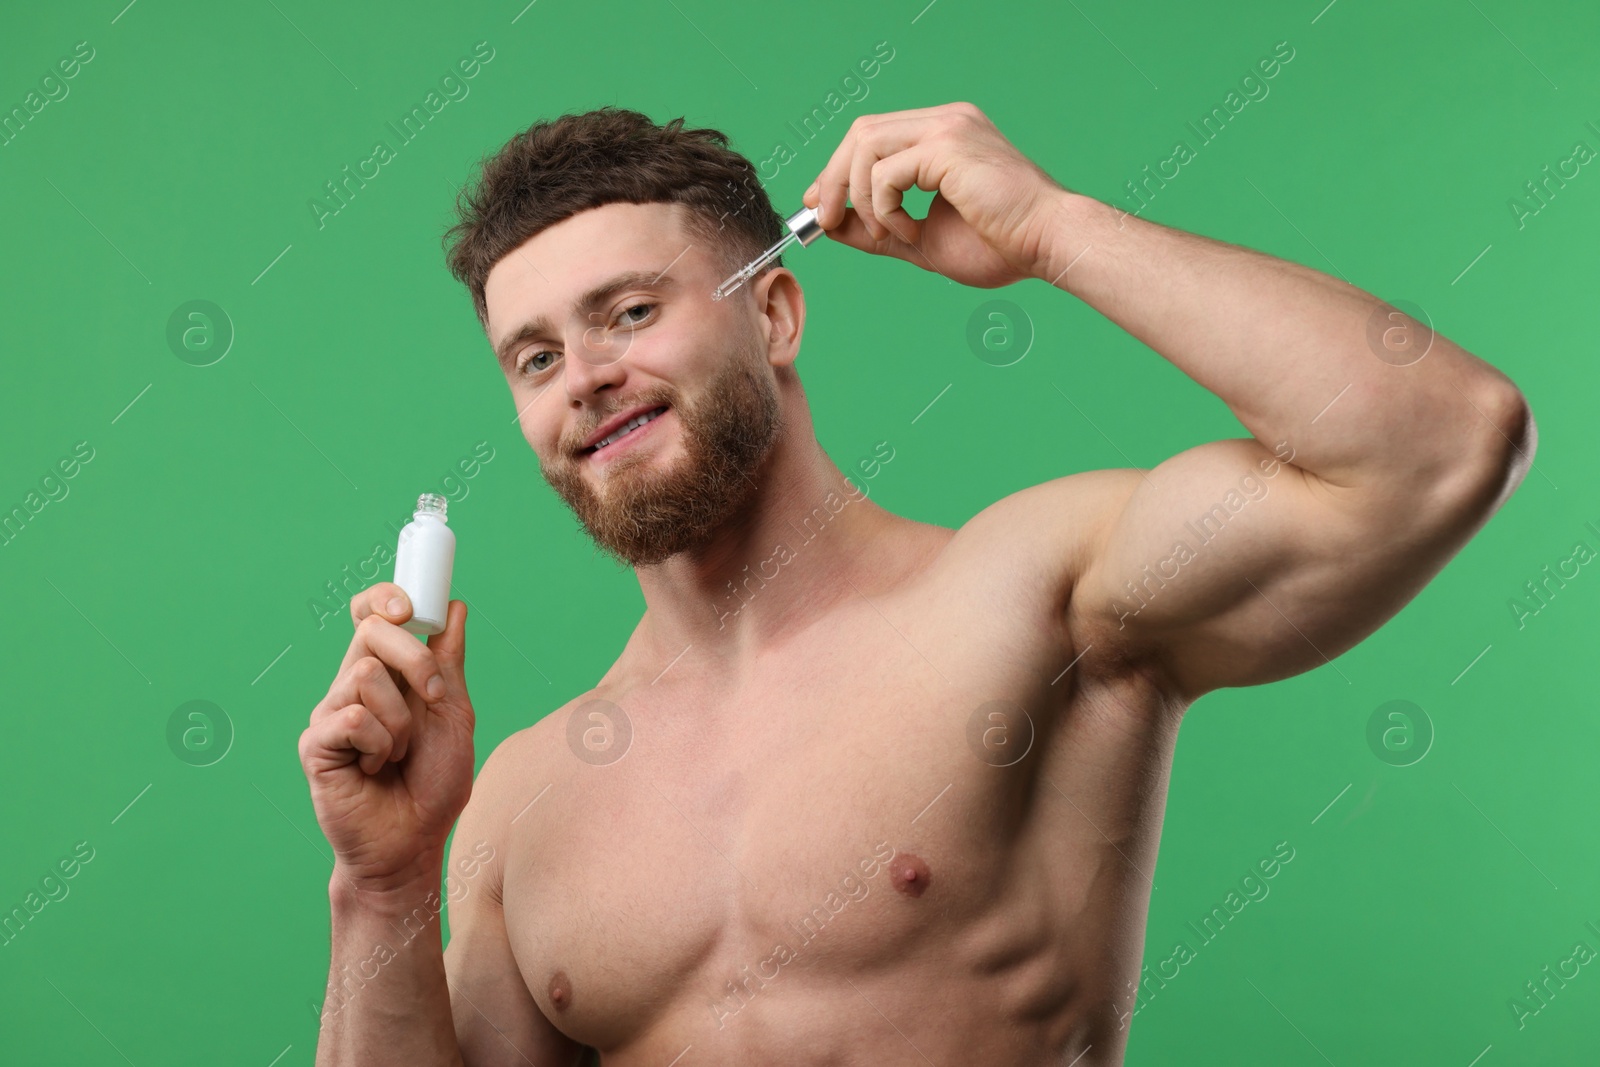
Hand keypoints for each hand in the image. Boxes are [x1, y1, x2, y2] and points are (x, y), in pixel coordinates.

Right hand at [299, 582, 474, 892]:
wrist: (412, 844)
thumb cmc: (433, 785)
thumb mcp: (454, 715)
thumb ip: (449, 663)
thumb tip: (455, 607)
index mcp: (385, 675)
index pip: (369, 615)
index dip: (384, 598)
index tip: (411, 608)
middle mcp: (352, 686)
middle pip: (369, 630)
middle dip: (414, 657)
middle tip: (432, 696)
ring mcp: (330, 714)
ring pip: (365, 674)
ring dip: (401, 719)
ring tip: (398, 754)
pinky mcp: (316, 744)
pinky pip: (352, 716)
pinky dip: (379, 744)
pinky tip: (375, 770)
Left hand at [800, 101, 1068, 288]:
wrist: (1045, 246)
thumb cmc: (999, 245)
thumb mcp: (920, 239)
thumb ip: (877, 229)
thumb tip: (831, 224)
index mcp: (942, 134)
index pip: (872, 136)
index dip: (837, 169)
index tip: (820, 206)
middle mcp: (943, 120)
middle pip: (860, 132)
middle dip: (833, 179)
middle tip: (825, 221)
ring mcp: (947, 127)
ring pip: (866, 145)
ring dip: (860, 197)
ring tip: (888, 234)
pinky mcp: (947, 145)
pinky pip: (885, 172)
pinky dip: (884, 208)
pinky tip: (910, 231)